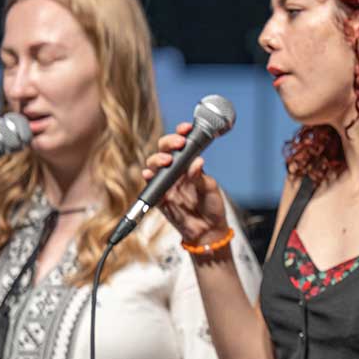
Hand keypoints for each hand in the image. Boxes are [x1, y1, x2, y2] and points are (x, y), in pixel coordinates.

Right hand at [143, 122, 228, 243]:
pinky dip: (148, 178)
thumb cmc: (211, 206)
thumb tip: (196, 162)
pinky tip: (149, 174)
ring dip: (157, 159)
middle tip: (178, 144)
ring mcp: (166, 183)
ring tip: (166, 160)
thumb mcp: (210, 189)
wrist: (207, 230)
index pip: (183, 144)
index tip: (186, 128)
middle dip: (169, 143)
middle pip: (165, 150)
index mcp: (189, 165)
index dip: (182, 133)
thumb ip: (201, 177)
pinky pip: (149, 186)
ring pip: (154, 165)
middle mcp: (176, 171)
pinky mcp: (159, 197)